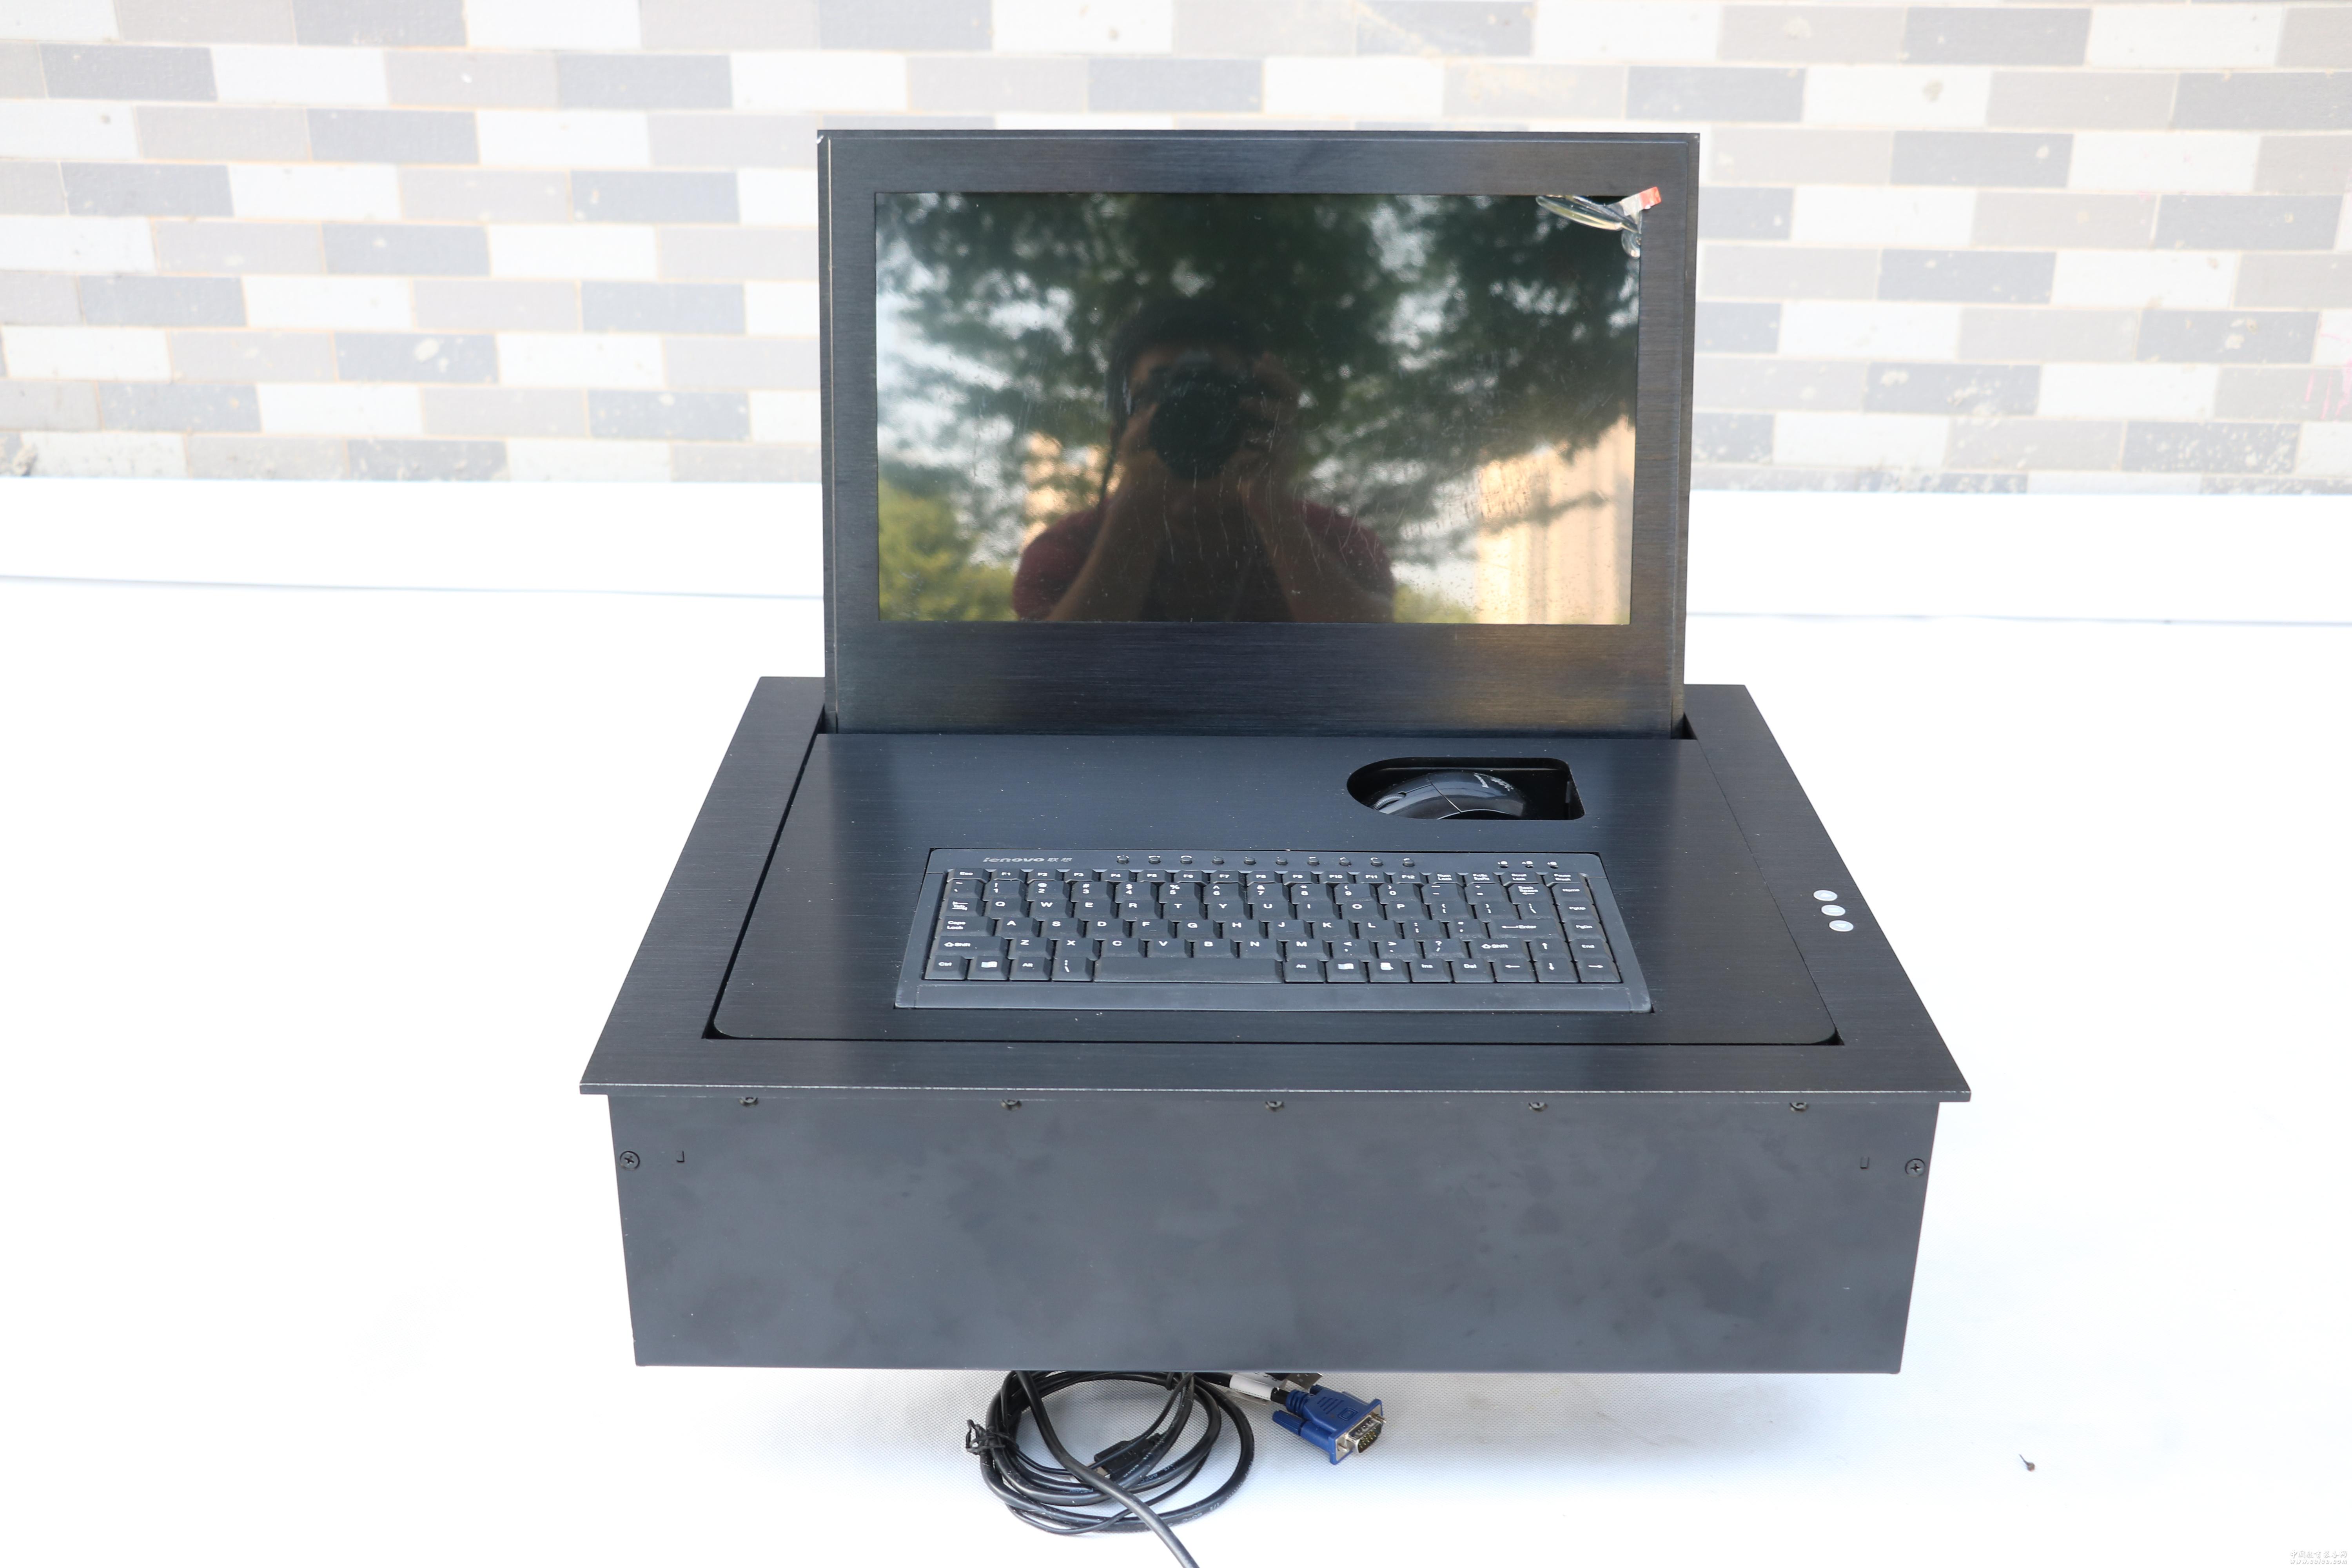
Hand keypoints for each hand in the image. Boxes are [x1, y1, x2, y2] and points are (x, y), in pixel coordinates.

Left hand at [1227, 354, 1301, 511]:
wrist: (1260, 498)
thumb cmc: (1246, 467)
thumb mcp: (1237, 438)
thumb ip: (1235, 419)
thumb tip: (1211, 399)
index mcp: (1280, 419)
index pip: (1286, 387)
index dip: (1277, 370)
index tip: (1263, 354)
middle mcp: (1288, 427)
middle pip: (1292, 394)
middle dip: (1276, 377)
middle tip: (1256, 366)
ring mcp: (1288, 442)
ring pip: (1285, 415)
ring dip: (1263, 406)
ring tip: (1242, 402)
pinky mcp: (1283, 460)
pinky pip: (1276, 443)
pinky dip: (1260, 437)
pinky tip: (1247, 436)